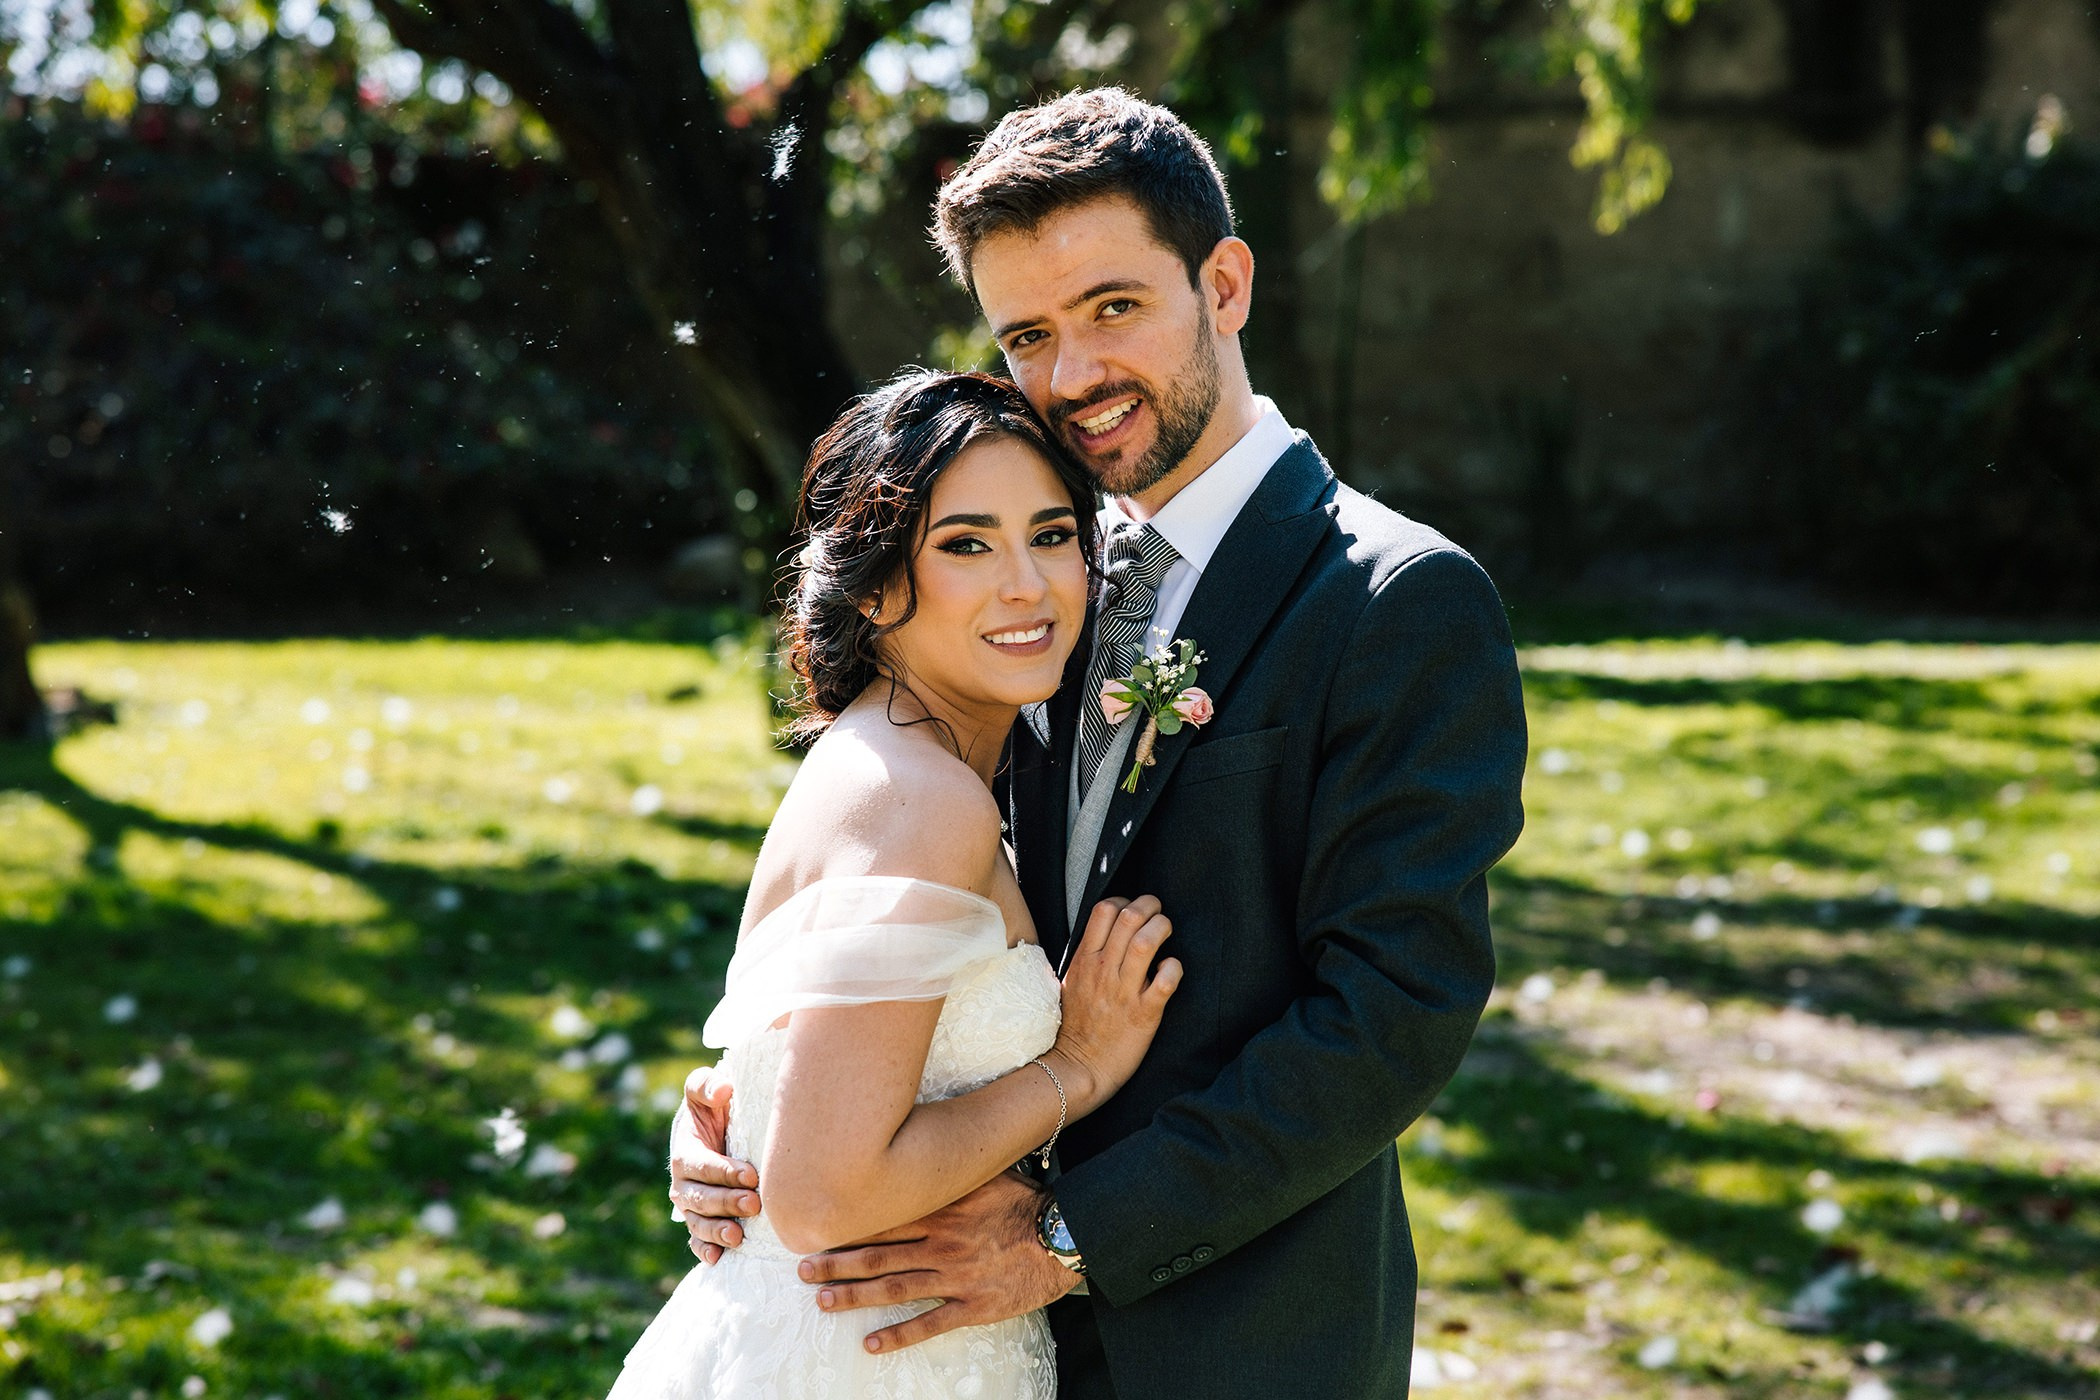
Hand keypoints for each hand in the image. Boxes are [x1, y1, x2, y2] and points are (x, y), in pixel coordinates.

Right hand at [669, 1065, 760, 1264]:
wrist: (716, 1131)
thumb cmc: (715, 1108)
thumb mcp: (707, 1090)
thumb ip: (707, 1085)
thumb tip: (722, 1089)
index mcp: (685, 1153)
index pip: (702, 1166)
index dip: (724, 1172)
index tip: (752, 1175)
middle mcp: (684, 1184)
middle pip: (701, 1198)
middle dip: (726, 1202)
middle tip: (754, 1204)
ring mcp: (691, 1206)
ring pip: (699, 1223)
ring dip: (717, 1231)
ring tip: (738, 1235)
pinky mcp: (701, 1221)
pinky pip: (697, 1241)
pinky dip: (705, 1250)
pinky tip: (718, 1258)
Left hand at [799, 1172, 1079, 1352]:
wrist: (1064, 1236)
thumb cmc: (1025, 1201)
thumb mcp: (986, 1173)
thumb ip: (950, 1168)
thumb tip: (917, 1143)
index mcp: (941, 1209)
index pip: (882, 1217)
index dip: (845, 1225)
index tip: (815, 1227)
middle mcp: (941, 1243)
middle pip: (878, 1255)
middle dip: (836, 1263)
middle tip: (802, 1271)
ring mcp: (956, 1277)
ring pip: (895, 1289)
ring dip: (855, 1297)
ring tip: (822, 1303)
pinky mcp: (973, 1307)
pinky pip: (929, 1324)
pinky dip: (898, 1336)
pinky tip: (870, 1344)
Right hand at [1050, 894, 1179, 1113]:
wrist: (1078, 1067)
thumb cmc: (1076, 1026)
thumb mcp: (1071, 982)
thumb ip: (1087, 956)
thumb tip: (1105, 935)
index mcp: (1085, 960)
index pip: (1104, 910)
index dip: (1124, 900)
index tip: (1133, 909)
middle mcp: (1104, 970)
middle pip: (1129, 917)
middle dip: (1150, 905)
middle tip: (1158, 911)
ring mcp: (1124, 991)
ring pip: (1146, 942)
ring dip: (1162, 928)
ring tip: (1166, 930)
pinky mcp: (1145, 1013)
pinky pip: (1166, 981)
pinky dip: (1174, 968)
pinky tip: (1172, 969)